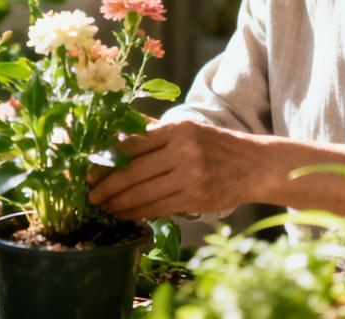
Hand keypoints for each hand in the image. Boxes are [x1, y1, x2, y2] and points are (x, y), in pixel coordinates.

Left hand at [87, 120, 261, 219]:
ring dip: (119, 203)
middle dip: (107, 186)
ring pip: (143, 193)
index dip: (107, 159)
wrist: (255, 165)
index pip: (133, 144)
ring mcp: (190, 176)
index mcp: (178, 129)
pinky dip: (138, 213)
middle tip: (90, 195)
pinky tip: (126, 214)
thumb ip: (155, 133)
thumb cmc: (216, 146)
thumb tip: (116, 136)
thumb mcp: (189, 129)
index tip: (89, 170)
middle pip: (133, 171)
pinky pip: (158, 208)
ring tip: (105, 207)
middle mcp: (183, 151)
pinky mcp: (196, 198)